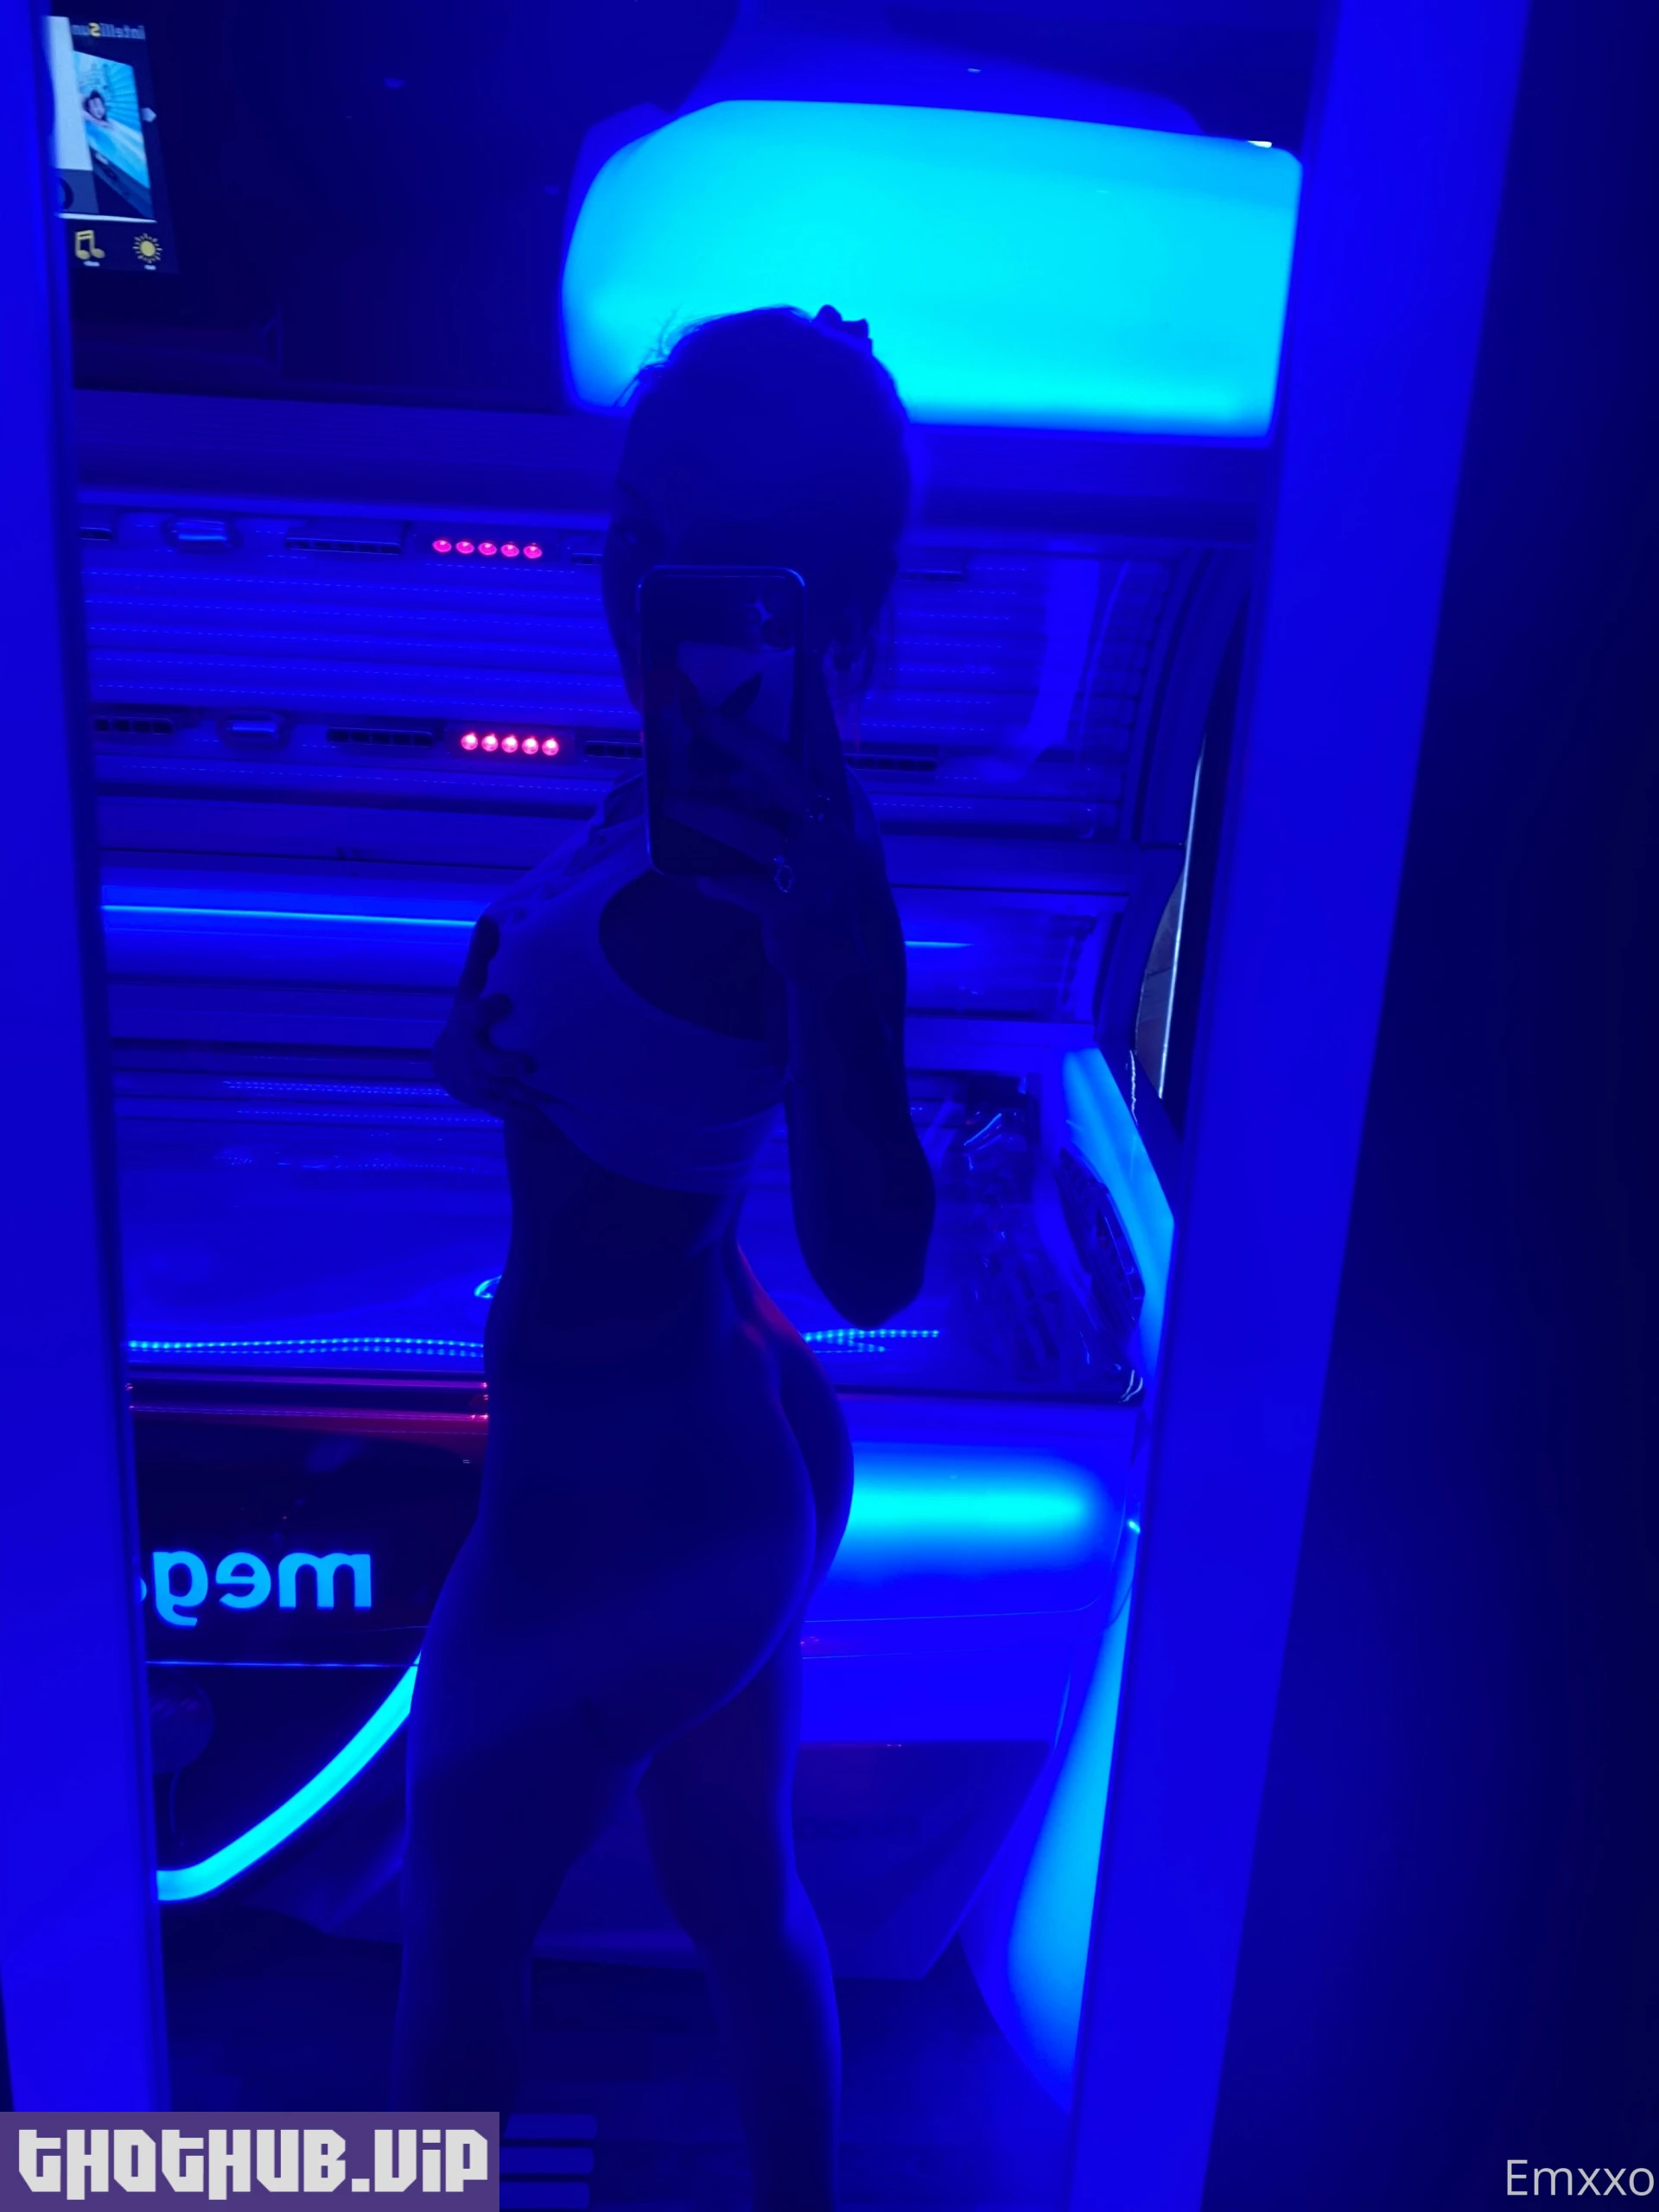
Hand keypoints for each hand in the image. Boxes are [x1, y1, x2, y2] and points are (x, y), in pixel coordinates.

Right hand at [432, 918, 544, 1122]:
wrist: (452, 1070)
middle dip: (506, 1064)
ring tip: (551, 1098)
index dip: (488, 1009)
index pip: (475, 1016)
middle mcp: (475, 1057)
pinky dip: (531, 1116)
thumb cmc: (469, 1020)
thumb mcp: (469, 988)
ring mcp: (484, 1083)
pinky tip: (555, 1117)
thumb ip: (482, 957)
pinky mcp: (494, 1102)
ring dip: (526, 1096)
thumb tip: (490, 918)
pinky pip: (514, 1111)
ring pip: (505, 1091)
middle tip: (527, 1064)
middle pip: (490, 1063)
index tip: (505, 999)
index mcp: (468, 1026)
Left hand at [667, 673, 868, 983]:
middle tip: (704, 720)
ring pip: (753, 832)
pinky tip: (691, 877)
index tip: (802, 658)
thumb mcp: (815, 840)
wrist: (833, 963)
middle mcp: (832, 832)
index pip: (826, 746)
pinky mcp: (790, 907)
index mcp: (838, 808)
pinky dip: (712, 881)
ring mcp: (813, 870)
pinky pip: (738, 886)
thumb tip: (735, 766)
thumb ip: (789, 805)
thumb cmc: (816, 891)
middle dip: (743, 743)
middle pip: (786, 775)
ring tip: (671, 801)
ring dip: (709, 815)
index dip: (813, 705)